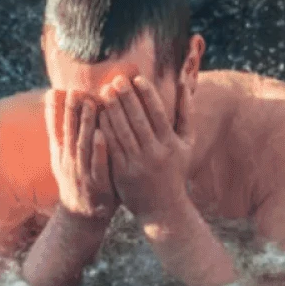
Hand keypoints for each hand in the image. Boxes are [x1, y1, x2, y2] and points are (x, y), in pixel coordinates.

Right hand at [45, 89, 116, 220]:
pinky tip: (102, 135)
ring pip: (83, 144)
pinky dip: (99, 150)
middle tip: (75, 90)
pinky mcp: (98, 183)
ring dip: (86, 124)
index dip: (54, 111)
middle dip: (71, 111)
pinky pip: (98, 164)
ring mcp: (82, 172)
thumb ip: (64, 137)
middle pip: (69, 132)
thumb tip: (61, 111)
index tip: (55, 90)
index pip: (55, 129)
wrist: (82, 216)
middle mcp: (69, 161)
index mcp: (60, 154)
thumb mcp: (63, 160)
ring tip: (90, 104)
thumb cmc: (78, 181)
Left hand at [99, 75, 194, 224]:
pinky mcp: (122, 173)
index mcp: (170, 143)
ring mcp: (137, 164)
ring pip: (122, 132)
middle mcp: (154, 153)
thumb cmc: (176, 169)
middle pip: (137, 120)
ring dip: (112, 110)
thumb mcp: (187, 142)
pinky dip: (104, 130)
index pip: (157, 113)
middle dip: (125, 98)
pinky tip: (97, 115)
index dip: (146, 94)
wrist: (163, 207)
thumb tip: (185, 82)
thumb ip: (186, 112)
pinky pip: (111, 147)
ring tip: (103, 92)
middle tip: (115, 80)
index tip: (136, 78)